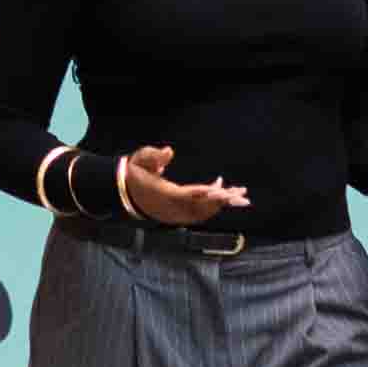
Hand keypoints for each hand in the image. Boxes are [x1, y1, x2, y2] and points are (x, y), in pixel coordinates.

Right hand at [118, 144, 248, 229]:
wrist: (125, 193)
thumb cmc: (135, 173)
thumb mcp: (140, 159)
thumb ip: (153, 155)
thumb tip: (170, 151)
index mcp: (164, 194)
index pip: (188, 195)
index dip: (206, 194)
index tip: (222, 191)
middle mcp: (172, 208)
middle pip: (202, 207)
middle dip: (223, 201)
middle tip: (242, 195)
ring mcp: (176, 214)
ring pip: (204, 212)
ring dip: (222, 204)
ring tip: (241, 195)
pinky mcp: (178, 215)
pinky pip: (200, 213)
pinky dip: (214, 205)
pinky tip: (224, 192)